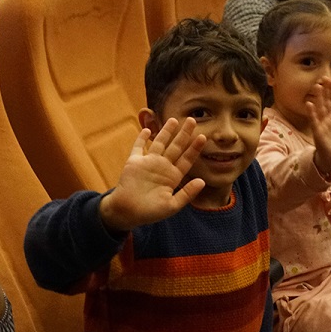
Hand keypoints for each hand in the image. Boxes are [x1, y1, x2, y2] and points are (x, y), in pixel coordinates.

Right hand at [99, 118, 206, 233]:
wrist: (127, 212)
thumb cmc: (150, 212)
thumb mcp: (172, 206)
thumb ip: (187, 194)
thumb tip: (202, 181)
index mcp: (173, 177)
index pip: (186, 159)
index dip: (194, 148)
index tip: (203, 137)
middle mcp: (162, 167)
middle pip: (176, 147)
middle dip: (184, 134)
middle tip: (192, 120)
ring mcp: (148, 163)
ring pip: (159, 143)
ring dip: (166, 131)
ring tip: (174, 119)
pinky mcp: (134, 162)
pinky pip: (138, 147)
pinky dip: (142, 138)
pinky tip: (146, 129)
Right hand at [307, 77, 330, 175]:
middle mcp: (328, 118)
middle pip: (326, 101)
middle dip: (326, 90)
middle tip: (324, 78)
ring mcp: (322, 124)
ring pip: (320, 108)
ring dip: (318, 97)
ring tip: (317, 86)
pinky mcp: (317, 131)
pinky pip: (314, 120)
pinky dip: (312, 112)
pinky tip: (310, 104)